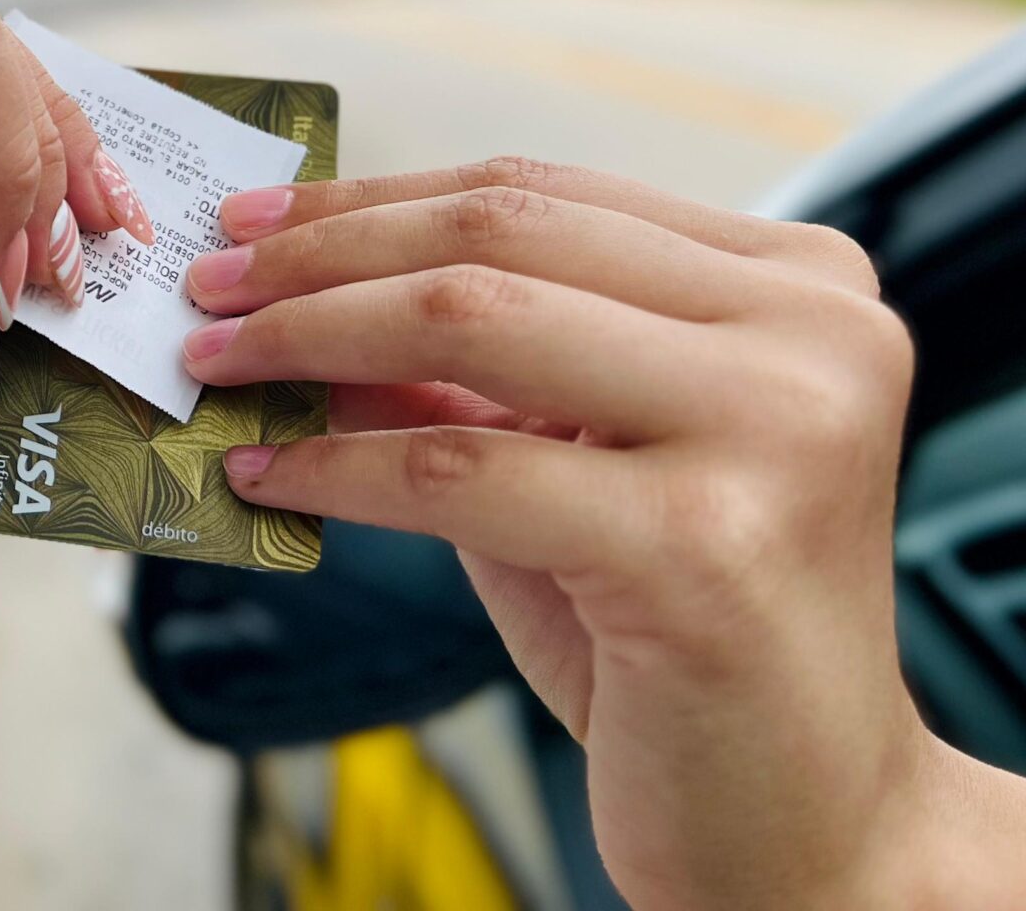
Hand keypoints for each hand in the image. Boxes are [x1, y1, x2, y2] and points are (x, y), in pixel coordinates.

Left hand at [180, 159, 1025, 910]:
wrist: (817, 830)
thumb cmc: (688, 637)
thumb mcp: (572, 460)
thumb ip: (466, 369)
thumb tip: (291, 292)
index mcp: (802, 281)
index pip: (540, 195)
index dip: (376, 200)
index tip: (256, 223)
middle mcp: (814, 334)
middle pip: (501, 238)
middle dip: (324, 255)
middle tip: (209, 285)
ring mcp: (773, 433)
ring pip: (471, 321)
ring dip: (309, 338)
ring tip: (218, 365)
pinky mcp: (704, 548)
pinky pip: (458, 469)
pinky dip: (336, 464)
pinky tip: (268, 476)